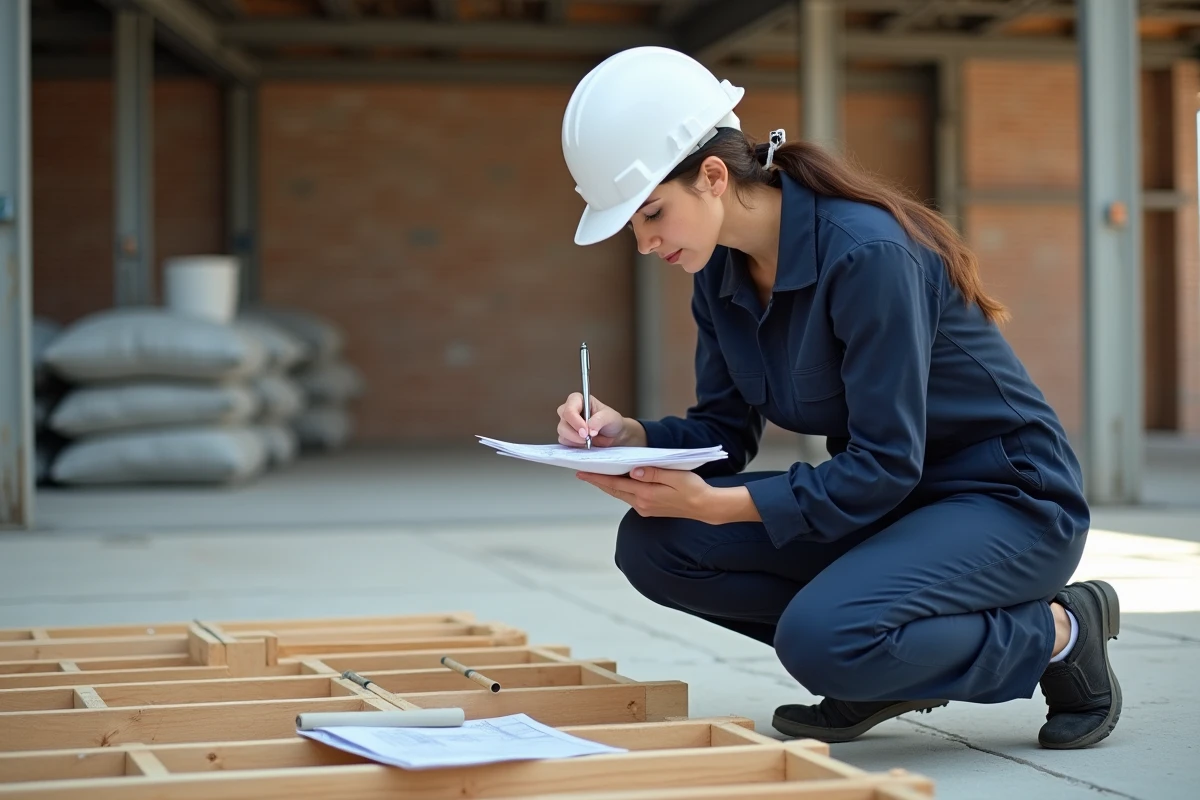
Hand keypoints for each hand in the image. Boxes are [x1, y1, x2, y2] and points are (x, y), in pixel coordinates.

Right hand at [557, 393, 640, 447]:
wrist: (614, 434)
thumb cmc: (611, 420)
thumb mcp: (609, 417)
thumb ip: (599, 420)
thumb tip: (589, 428)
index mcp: (578, 399)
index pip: (569, 409)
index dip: (576, 421)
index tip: (586, 431)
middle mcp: (570, 409)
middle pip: (563, 420)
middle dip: (574, 432)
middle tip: (587, 437)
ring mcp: (567, 422)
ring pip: (562, 431)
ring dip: (574, 439)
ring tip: (587, 440)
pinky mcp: (566, 435)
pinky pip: (564, 440)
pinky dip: (573, 444)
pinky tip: (583, 443)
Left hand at [576, 466, 716, 521]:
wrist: (705, 506)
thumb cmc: (693, 489)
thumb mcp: (674, 476)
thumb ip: (652, 473)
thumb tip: (632, 470)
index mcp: (646, 494)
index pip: (615, 484)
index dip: (598, 478)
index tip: (583, 472)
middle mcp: (642, 504)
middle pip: (614, 491)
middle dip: (598, 482)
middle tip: (582, 473)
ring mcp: (645, 508)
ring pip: (620, 494)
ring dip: (608, 486)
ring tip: (596, 476)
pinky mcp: (649, 510)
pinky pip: (629, 497)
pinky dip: (620, 489)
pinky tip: (618, 483)